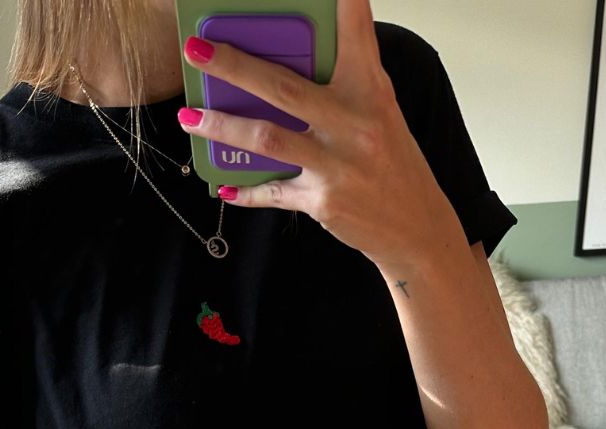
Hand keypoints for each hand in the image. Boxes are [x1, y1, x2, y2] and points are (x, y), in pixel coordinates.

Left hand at [178, 0, 448, 267]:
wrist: (416, 229)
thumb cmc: (392, 163)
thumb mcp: (380, 113)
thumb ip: (345, 83)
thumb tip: (293, 60)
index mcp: (371, 90)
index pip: (354, 34)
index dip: (342, 3)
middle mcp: (354, 123)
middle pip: (284, 87)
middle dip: (234, 66)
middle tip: (196, 50)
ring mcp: (337, 164)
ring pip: (267, 138)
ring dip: (222, 127)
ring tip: (189, 118)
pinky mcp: (322, 201)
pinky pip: (273, 192)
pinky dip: (246, 191)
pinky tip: (223, 187)